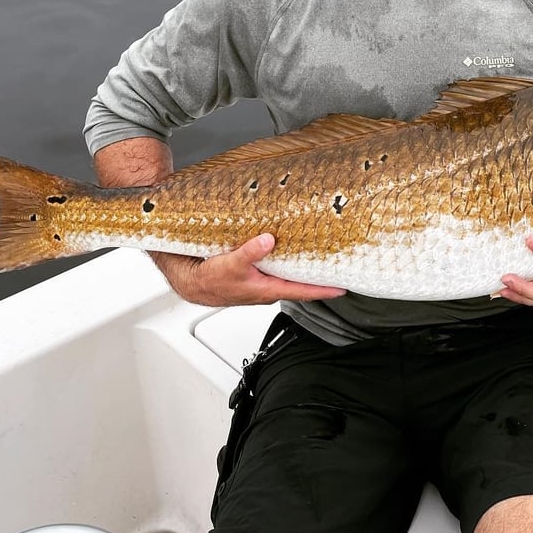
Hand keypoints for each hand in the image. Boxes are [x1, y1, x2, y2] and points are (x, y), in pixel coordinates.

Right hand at [151, 233, 345, 306]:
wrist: (191, 282)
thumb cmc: (209, 279)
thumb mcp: (229, 263)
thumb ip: (249, 253)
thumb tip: (267, 241)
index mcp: (266, 290)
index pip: (301, 292)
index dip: (323, 291)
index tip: (341, 288)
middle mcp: (267, 289)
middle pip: (300, 285)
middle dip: (318, 279)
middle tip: (338, 269)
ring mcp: (262, 285)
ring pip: (289, 278)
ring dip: (303, 270)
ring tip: (320, 258)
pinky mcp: (256, 277)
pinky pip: (278, 272)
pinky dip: (287, 264)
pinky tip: (290, 253)